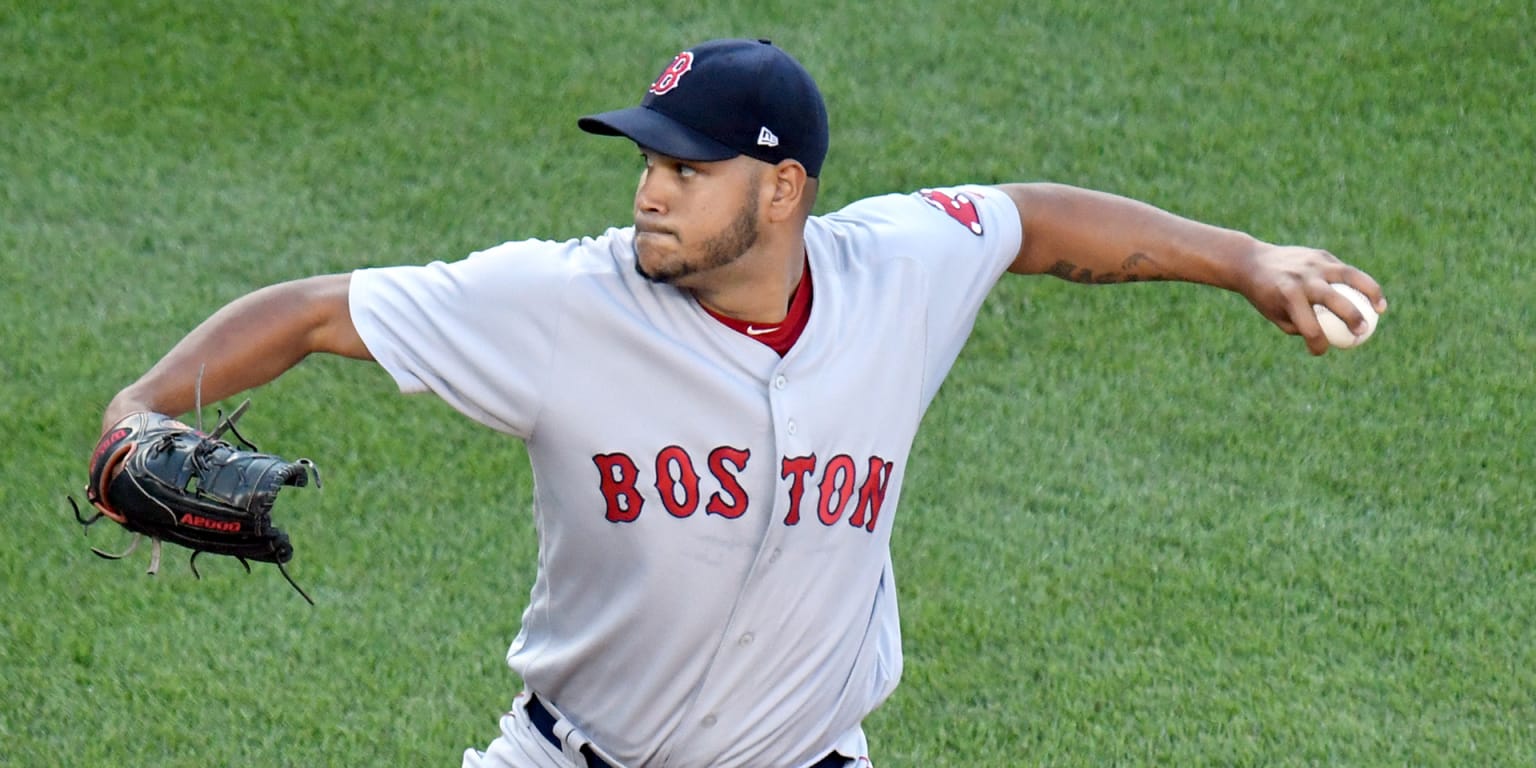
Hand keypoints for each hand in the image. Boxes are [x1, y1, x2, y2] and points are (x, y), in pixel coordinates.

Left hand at [1235, 245, 1387, 354]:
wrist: (1252, 262)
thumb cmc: (1265, 295)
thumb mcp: (1275, 315)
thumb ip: (1300, 326)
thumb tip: (1330, 338)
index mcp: (1288, 297)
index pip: (1309, 327)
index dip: (1317, 345)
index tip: (1320, 351)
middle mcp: (1303, 278)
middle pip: (1333, 299)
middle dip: (1351, 317)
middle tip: (1363, 332)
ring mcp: (1314, 264)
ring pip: (1350, 276)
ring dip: (1370, 292)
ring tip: (1381, 309)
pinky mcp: (1321, 255)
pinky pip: (1344, 271)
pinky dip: (1359, 283)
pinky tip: (1370, 296)